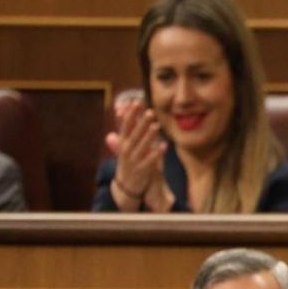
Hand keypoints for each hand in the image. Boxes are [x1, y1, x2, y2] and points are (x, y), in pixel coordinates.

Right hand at [104, 98, 170, 212]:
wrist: (125, 185)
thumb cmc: (127, 161)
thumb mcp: (124, 145)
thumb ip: (127, 129)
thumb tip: (122, 111)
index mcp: (122, 142)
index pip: (125, 125)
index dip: (130, 114)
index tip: (136, 102)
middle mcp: (126, 150)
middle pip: (134, 134)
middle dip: (141, 123)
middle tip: (150, 112)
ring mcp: (134, 160)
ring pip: (142, 146)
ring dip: (149, 136)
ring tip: (156, 125)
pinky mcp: (142, 170)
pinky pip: (150, 160)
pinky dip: (157, 153)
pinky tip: (165, 146)